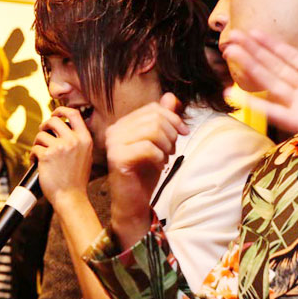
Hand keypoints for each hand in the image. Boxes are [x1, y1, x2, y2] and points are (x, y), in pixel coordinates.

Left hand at [31, 106, 92, 210]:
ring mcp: (60, 147)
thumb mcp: (86, 156)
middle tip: (42, 132)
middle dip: (44, 125)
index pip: (73, 114)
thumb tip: (63, 127)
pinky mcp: (47, 155)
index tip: (54, 114)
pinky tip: (36, 163)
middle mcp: (73, 140)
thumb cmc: (76, 180)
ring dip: (37, 143)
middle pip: (53, 120)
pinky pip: (34, 148)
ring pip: (41, 135)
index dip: (61, 110)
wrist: (71, 197)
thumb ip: (78, 141)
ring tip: (40, 153)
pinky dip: (32, 156)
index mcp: (85, 139)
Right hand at [106, 93, 187, 247]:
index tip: (184, 132)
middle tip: (172, 149)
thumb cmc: (144, 173)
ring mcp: (113, 144)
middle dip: (171, 132)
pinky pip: (148, 147)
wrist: (133, 202)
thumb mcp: (159, 143)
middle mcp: (114, 130)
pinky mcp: (118, 158)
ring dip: (166, 144)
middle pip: (154, 117)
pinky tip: (159, 164)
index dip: (173, 117)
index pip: (152, 108)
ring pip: (152, 130)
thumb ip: (163, 119)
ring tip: (165, 156)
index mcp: (122, 124)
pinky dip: (160, 156)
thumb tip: (171, 96)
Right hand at [223, 2, 297, 196]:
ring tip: (229, 52)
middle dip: (253, 52)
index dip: (273, 45)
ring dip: (249, 67)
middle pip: (275, 67)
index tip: (254, 32)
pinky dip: (252, 103)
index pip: (293, 58)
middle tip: (233, 37)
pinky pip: (274, 111)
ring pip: (270, 82)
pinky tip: (232, 93)